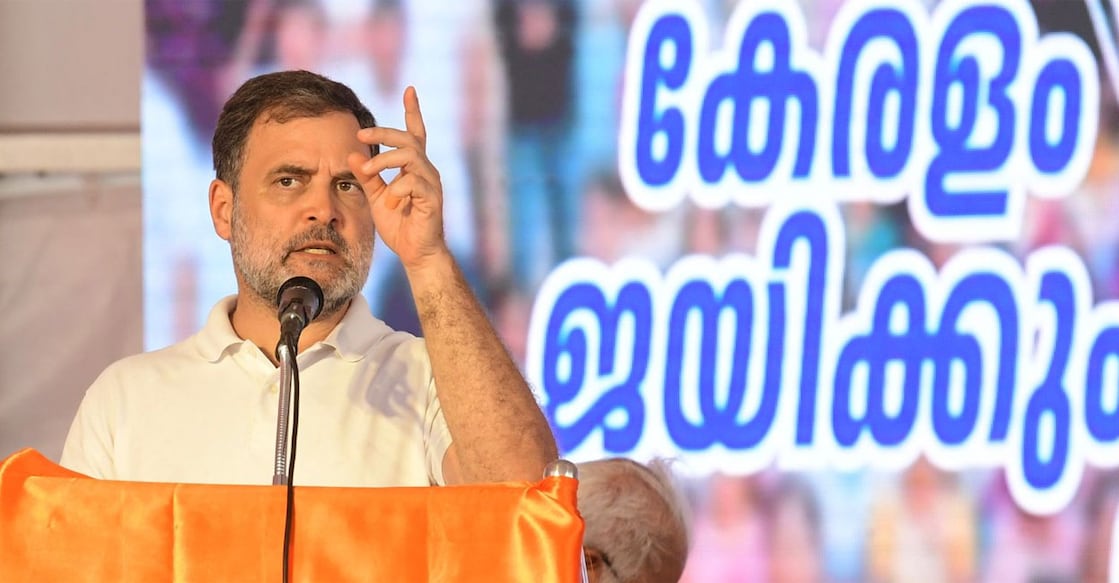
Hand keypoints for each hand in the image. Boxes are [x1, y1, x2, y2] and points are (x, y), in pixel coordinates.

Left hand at [348, 86, 448, 270]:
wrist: (416, 252)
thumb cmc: (399, 225)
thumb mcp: (376, 197)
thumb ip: (367, 176)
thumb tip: (352, 154)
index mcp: (414, 167)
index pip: (416, 133)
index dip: (413, 111)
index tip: (410, 89)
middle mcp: (426, 170)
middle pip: (408, 139)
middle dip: (384, 133)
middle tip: (360, 135)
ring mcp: (431, 183)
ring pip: (410, 156)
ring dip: (384, 160)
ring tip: (368, 171)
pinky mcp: (432, 198)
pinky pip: (413, 182)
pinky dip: (396, 190)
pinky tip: (389, 204)